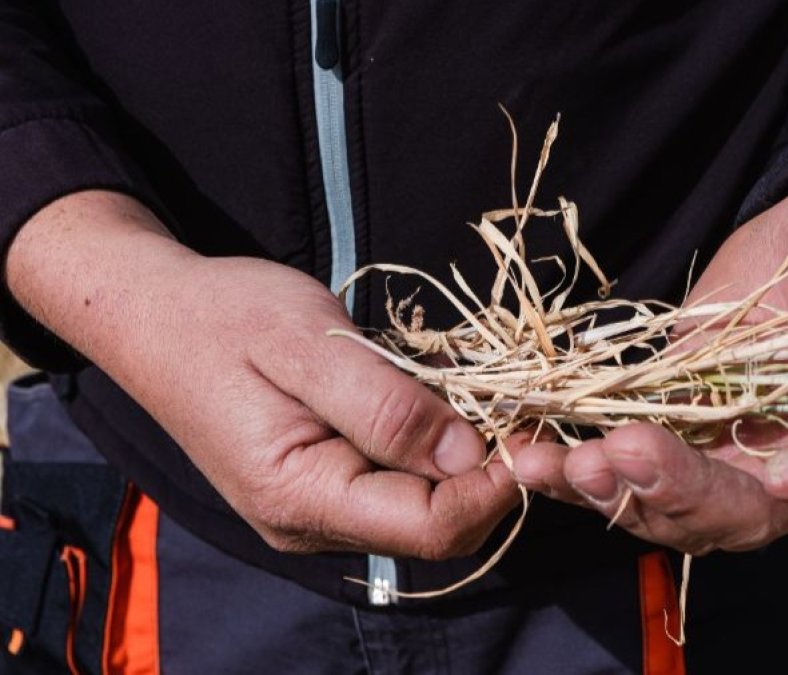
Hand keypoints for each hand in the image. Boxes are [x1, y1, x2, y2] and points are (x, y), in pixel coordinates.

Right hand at [6, 191, 518, 558]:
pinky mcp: (321, 488)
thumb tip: (472, 455)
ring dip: (468, 462)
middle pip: (438, 527)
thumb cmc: (224, 317)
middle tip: (527, 406)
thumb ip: (388, 407)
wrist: (153, 314)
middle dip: (493, 474)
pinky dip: (436, 451)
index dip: (499, 484)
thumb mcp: (308, 345)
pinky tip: (447, 404)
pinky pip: (399, 487)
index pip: (435, 526)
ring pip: (424, 510)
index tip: (537, 425)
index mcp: (303, 498)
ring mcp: (315, 513)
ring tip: (493, 398)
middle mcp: (311, 525)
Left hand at [512, 163, 787, 553]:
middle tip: (621, 468)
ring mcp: (728, 432)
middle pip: (739, 506)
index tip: (780, 471)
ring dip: (609, 486)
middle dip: (681, 494)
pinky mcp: (674, 402)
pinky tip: (528, 446)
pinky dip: (576, 449)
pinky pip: (622, 439)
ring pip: (668, 489)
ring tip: (551, 466)